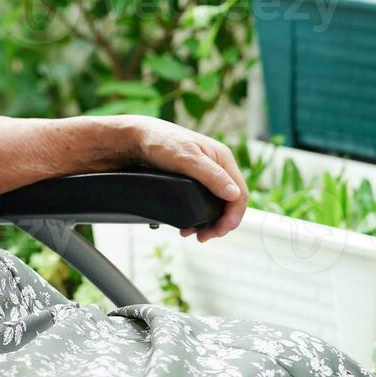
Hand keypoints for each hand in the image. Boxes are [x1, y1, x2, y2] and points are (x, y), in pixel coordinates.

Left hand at [120, 116, 248, 241]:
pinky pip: (201, 203)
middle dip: (220, 223)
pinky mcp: (191, 182)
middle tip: (204, 237)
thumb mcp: (187, 158)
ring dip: (208, 223)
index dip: (234, 215)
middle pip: (229, 202)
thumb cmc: (161, 141)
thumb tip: (234, 195)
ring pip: (215, 205)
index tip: (221, 230)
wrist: (135, 139)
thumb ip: (212, 176)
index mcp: (222, 158)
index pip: (240, 192)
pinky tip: (187, 225)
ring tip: (193, 234)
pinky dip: (198, 217)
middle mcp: (216, 167)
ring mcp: (204, 175)